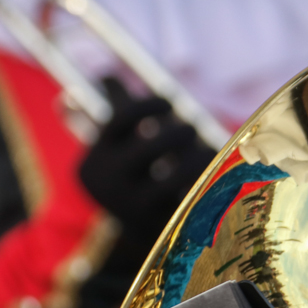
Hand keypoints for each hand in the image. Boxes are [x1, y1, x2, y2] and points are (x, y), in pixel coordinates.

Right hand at [78, 79, 217, 248]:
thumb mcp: (115, 147)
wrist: (136, 234)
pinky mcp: (167, 227)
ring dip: (200, 155)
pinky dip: (210, 180)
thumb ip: (115, 109)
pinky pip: (198, 196)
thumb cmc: (132, 177)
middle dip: (181, 131)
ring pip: (180, 174)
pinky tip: (214, 175)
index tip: (167, 102)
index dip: (149, 103)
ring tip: (204, 153)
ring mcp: (138, 210)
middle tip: (189, 131)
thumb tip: (105, 73)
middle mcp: (109, 187)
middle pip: (155, 144)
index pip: (122, 118)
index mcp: (93, 163)